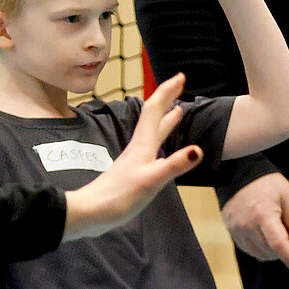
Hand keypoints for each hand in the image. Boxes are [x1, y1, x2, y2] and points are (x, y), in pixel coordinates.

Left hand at [63, 73, 202, 239]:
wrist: (90, 212)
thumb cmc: (119, 197)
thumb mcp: (151, 181)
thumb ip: (175, 165)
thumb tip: (197, 150)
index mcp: (142, 145)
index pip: (155, 111)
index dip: (167, 92)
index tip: (180, 76)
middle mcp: (138, 148)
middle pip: (153, 117)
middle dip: (167, 99)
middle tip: (180, 85)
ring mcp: (134, 159)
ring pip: (152, 131)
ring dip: (164, 118)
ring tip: (177, 110)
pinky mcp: (132, 171)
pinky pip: (151, 146)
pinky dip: (160, 138)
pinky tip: (160, 147)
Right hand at [220, 172, 288, 274]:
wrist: (238, 175)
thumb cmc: (266, 184)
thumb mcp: (287, 195)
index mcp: (263, 214)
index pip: (279, 245)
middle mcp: (247, 225)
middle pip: (272, 252)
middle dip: (287, 249)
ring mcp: (236, 230)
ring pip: (261, 254)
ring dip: (274, 250)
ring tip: (278, 230)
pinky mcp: (231, 232)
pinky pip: (250, 250)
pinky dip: (262, 248)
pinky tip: (266, 234)